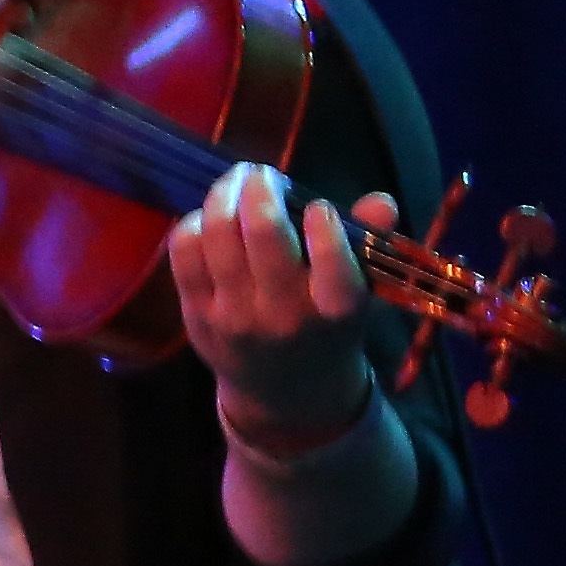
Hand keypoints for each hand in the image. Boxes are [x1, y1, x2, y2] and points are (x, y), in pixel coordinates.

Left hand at [173, 159, 395, 450]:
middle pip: (265, 234)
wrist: (286, 392)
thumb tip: (381, 201)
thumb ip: (368, 244)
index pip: (335, 263)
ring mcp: (235, 315)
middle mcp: (284, 314)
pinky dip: (194, 223)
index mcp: (336, 310)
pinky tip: (209, 216)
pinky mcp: (196, 314)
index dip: (325, 224)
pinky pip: (184, 253)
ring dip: (224, 194)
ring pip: (219, 235)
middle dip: (261, 188)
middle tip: (262, 173)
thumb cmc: (327, 327)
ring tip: (236, 181)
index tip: (319, 207)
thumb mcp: (360, 295)